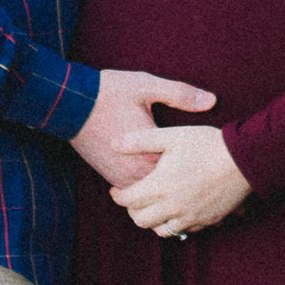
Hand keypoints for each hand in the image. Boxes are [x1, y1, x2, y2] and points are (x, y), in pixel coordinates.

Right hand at [71, 67, 214, 188]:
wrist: (68, 103)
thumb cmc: (109, 93)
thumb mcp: (147, 86)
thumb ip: (181, 94)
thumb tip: (211, 100)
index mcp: (150, 149)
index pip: (183, 172)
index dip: (201, 172)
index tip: (216, 169)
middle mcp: (136, 169)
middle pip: (168, 191)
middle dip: (186, 187)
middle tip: (207, 186)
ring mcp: (121, 176)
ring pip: (150, 198)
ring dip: (165, 193)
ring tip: (186, 189)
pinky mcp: (110, 176)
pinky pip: (134, 193)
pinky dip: (148, 192)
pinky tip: (161, 186)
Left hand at [108, 123, 251, 240]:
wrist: (245, 159)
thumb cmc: (207, 144)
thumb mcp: (171, 136)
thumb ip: (140, 141)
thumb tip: (113, 144)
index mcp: (159, 187)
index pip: (127, 200)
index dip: (117, 195)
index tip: (117, 189)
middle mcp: (172, 208)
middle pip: (141, 220)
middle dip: (133, 210)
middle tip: (135, 197)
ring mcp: (191, 218)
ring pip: (162, 231)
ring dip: (154, 220)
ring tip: (155, 205)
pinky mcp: (207, 221)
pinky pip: (184, 231)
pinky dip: (175, 223)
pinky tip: (178, 209)